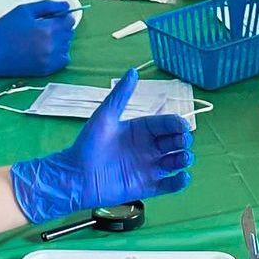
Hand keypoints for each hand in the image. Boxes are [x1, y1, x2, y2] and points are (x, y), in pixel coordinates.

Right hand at [0, 0, 75, 80]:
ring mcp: (49, 60)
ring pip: (66, 46)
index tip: (54, 17)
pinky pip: (62, 60)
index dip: (63, 17)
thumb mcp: (24, 10)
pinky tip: (46, 49)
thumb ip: (47, 6)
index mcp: (47, 30)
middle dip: (60, 28)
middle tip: (45, 27)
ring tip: (43, 38)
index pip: (69, 21)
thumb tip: (65, 5)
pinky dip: (58, 54)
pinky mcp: (45, 70)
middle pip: (69, 34)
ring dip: (60, 40)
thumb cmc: (4, 30)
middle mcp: (51, 46)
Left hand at [8, 70, 193, 222]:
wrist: (75, 176)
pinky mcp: (147, 187)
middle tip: (182, 142)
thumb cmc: (87, 144)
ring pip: (175, 163)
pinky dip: (179, 182)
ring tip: (183, 158)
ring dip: (184, 159)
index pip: (166, 124)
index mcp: (141, 129)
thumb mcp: (105, 116)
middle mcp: (148, 148)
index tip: (182, 127)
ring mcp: (148, 168)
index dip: (177, 124)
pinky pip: (168, 185)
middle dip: (183, 141)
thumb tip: (133, 71)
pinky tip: (183, 177)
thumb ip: (120, 95)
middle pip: (175, 142)